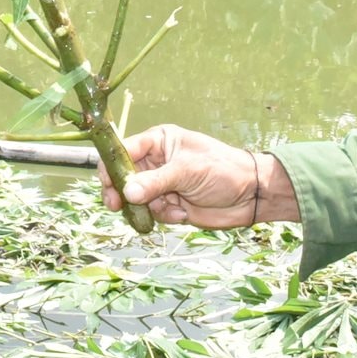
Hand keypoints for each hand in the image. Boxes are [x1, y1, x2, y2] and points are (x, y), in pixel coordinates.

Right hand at [98, 124, 297, 229]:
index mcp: (159, 141)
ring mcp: (162, 184)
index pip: (125, 150)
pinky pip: (153, 213)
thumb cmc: (222, 170)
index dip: (112, 166)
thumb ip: (155, 181)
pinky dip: (165, 216)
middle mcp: (157, 161)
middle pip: (124, 177)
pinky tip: (183, 213)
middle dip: (121, 192)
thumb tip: (126, 192)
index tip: (106, 183)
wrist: (250, 195)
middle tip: (115, 205)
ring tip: (170, 209)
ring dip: (148, 207)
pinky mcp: (169, 205)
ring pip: (136, 199)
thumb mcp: (187, 171)